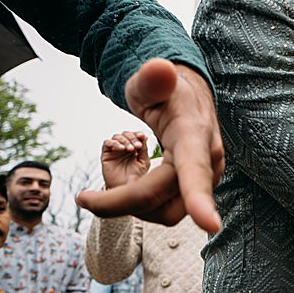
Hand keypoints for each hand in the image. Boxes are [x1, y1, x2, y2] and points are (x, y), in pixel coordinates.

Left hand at [78, 59, 223, 232]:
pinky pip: (165, 209)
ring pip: (166, 212)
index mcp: (194, 136)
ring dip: (132, 206)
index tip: (210, 224)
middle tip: (83, 196)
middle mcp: (207, 163)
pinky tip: (127, 187)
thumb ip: (152, 79)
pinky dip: (139, 204)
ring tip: (110, 185)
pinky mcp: (194, 190)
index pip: (195, 169)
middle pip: (164, 200)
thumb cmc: (164, 91)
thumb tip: (160, 68)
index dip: (200, 198)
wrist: (188, 99)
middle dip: (122, 203)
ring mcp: (204, 181)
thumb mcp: (150, 83)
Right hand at [99, 131, 151, 189]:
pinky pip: (107, 143)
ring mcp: (115, 150)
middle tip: (137, 146)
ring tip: (131, 149)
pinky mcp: (106, 154)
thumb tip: (144, 136)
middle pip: (126, 134)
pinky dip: (114, 143)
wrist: (124, 187)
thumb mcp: (144, 162)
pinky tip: (121, 149)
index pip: (135, 135)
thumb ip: (144, 150)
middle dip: (132, 137)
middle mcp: (124, 147)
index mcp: (135, 147)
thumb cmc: (135, 176)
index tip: (143, 136)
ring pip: (117, 136)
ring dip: (124, 140)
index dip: (138, 134)